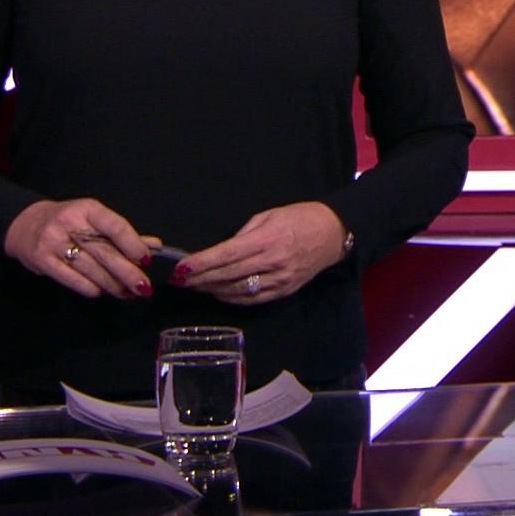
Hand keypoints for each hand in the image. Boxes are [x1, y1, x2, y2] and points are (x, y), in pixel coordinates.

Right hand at [4, 198, 156, 299]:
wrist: (25, 225)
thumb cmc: (68, 222)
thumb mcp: (93, 219)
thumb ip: (122, 234)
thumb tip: (154, 245)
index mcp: (87, 209)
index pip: (115, 226)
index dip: (134, 245)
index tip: (147, 261)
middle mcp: (70, 223)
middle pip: (104, 252)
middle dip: (128, 273)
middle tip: (143, 288)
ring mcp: (54, 242)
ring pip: (90, 269)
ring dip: (112, 285)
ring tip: (127, 294)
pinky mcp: (43, 261)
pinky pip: (73, 280)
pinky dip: (91, 288)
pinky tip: (102, 292)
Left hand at [173, 202, 346, 305]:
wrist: (333, 234)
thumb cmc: (300, 218)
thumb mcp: (269, 215)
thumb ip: (244, 234)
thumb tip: (221, 251)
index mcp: (267, 239)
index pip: (227, 254)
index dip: (202, 263)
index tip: (182, 267)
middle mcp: (272, 262)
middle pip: (228, 275)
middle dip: (201, 278)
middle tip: (181, 280)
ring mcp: (279, 280)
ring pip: (238, 291)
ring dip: (213, 289)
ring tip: (196, 286)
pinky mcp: (284, 291)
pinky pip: (253, 299)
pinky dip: (232, 298)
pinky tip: (219, 293)